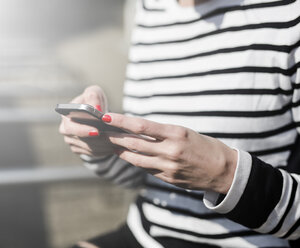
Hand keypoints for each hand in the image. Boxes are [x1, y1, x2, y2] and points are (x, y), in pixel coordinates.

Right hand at [59, 85, 116, 156]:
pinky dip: (104, 150)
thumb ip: (93, 96)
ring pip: (88, 147)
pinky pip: (93, 153)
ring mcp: (72, 142)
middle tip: (109, 139)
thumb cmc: (93, 101)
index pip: (70, 126)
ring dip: (102, 146)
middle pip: (79, 140)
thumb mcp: (93, 93)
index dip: (82, 130)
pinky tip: (115, 146)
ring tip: (117, 142)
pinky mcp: (81, 150)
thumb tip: (96, 108)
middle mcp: (66, 131)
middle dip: (95, 140)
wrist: (95, 113)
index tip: (96, 131)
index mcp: (65, 116)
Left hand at [102, 113, 237, 193]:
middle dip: (114, 137)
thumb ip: (162, 133)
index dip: (121, 121)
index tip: (107, 117)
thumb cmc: (205, 146)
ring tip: (110, 145)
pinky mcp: (168, 179)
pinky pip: (146, 169)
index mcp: (176, 133)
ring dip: (121, 151)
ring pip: (136, 159)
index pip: (141, 126)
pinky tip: (128, 156)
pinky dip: (135, 162)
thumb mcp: (185, 132)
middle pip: (134, 143)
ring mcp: (168, 167)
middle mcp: (170, 150)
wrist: (224, 171)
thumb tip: (139, 131)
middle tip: (100, 132)